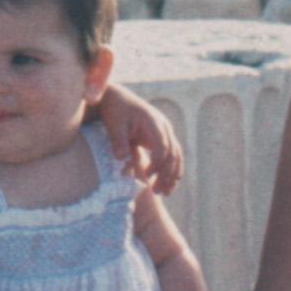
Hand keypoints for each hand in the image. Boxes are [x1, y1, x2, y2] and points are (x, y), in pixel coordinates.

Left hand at [96, 82, 185, 198]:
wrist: (117, 96)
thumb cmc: (115, 109)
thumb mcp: (114, 123)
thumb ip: (118, 140)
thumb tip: (121, 159)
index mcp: (154, 122)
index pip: (162, 147)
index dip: (157, 164)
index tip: (147, 177)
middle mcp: (164, 127)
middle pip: (173, 154)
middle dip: (167, 175)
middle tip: (158, 192)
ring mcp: (165, 132)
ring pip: (176, 156)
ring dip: (172, 175)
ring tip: (164, 193)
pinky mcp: (161, 137)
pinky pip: (171, 155)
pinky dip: (171, 170)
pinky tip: (167, 184)